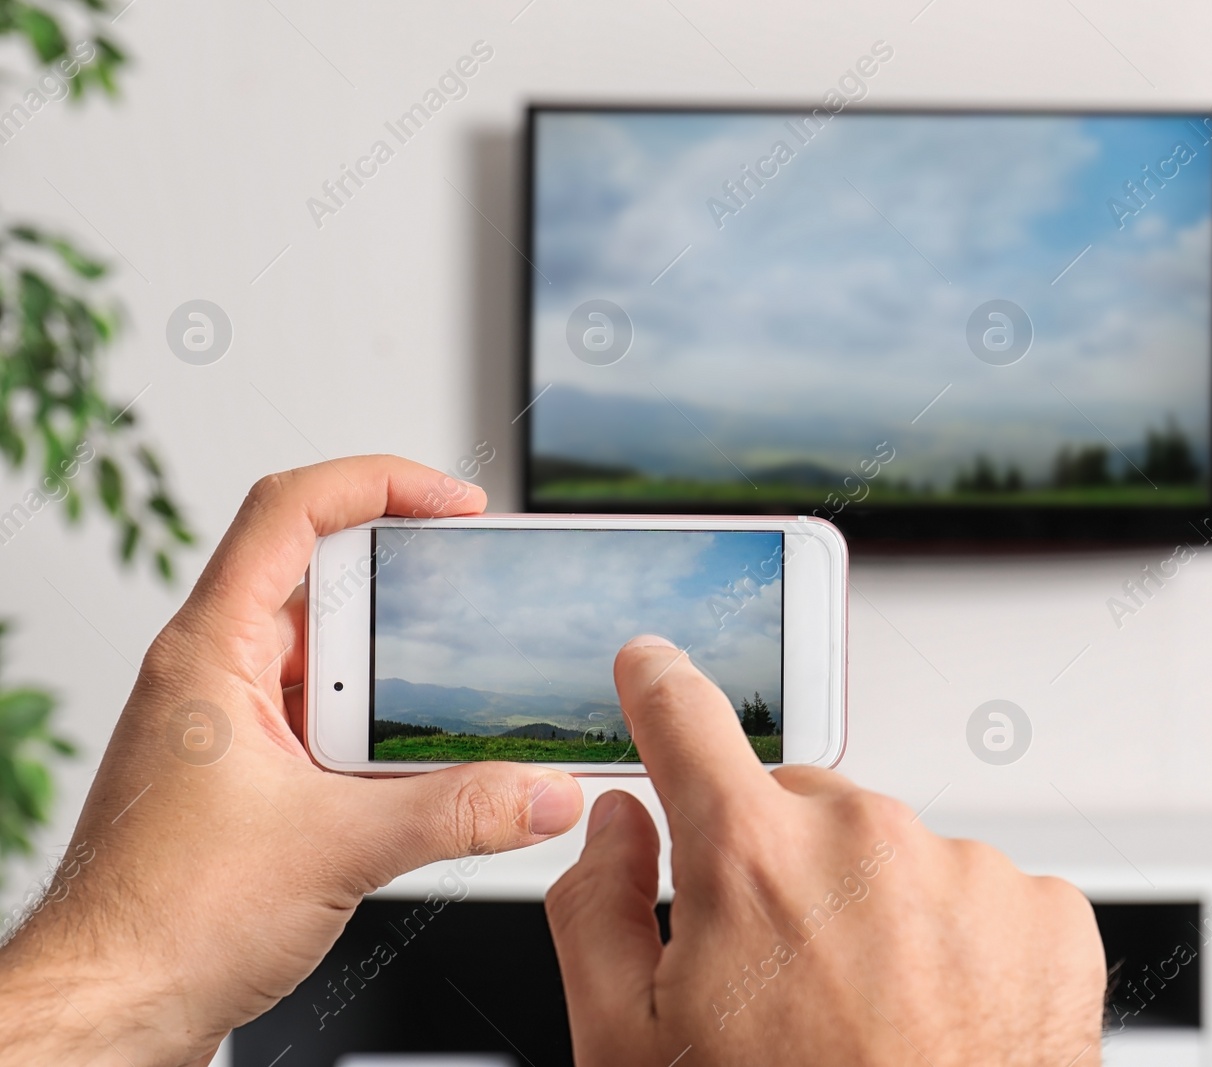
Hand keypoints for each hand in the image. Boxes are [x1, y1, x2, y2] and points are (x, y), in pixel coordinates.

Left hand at [0, 456, 583, 1065]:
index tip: (453, 504)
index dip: (378, 484)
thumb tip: (542, 790)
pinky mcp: (249, 781)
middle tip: (475, 614)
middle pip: (326, 586)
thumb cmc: (160, 922)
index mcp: (211, 654)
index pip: (289, 513)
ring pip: (333, 666)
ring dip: (398, 688)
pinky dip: (382, 741)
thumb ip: (458, 810)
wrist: (109, 1011)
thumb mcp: (338, 848)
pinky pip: (329, 728)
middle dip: (408, 603)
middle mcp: (214, 677)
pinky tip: (426, 779)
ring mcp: (230, 729)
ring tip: (453, 718)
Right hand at [547, 635, 1105, 1065]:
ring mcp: (968, 871)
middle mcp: (866, 842)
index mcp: (752, 861)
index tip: (653, 667)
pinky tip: (939, 1019)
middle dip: (779, 863)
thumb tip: (616, 826)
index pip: (686, 723)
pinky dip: (958, 941)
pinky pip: (979, 893)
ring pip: (892, 853)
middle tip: (782, 975)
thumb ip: (596, 911)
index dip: (658, 689)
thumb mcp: (625, 1051)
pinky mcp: (1048, 911)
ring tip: (871, 1017)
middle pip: (798, 805)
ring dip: (874, 909)